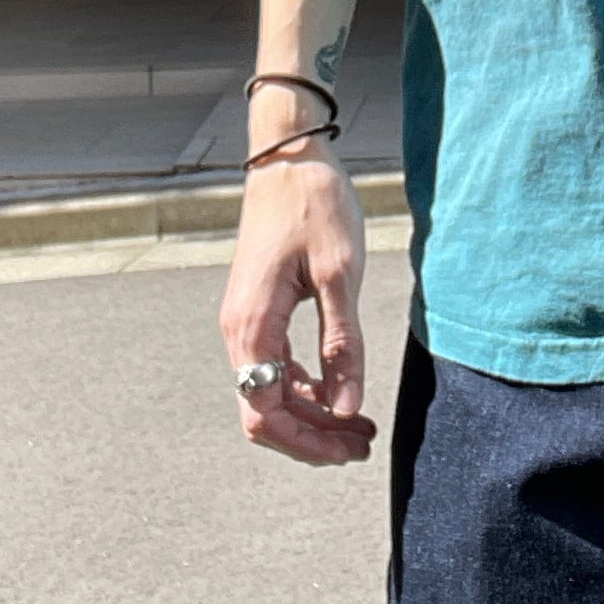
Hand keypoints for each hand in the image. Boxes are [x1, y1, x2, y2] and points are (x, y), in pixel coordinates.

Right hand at [219, 144, 376, 466]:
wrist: (289, 154)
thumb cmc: (316, 204)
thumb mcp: (340, 273)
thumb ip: (342, 344)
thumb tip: (345, 409)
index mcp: (252, 326)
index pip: (265, 414)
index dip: (306, 443)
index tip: (351, 449)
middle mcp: (240, 330)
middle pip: (265, 411)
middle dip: (313, 437)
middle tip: (363, 444)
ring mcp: (247, 321)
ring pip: (270, 392)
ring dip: (313, 414)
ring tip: (360, 425)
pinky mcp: (260, 310)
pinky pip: (275, 367)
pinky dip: (306, 387)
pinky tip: (340, 389)